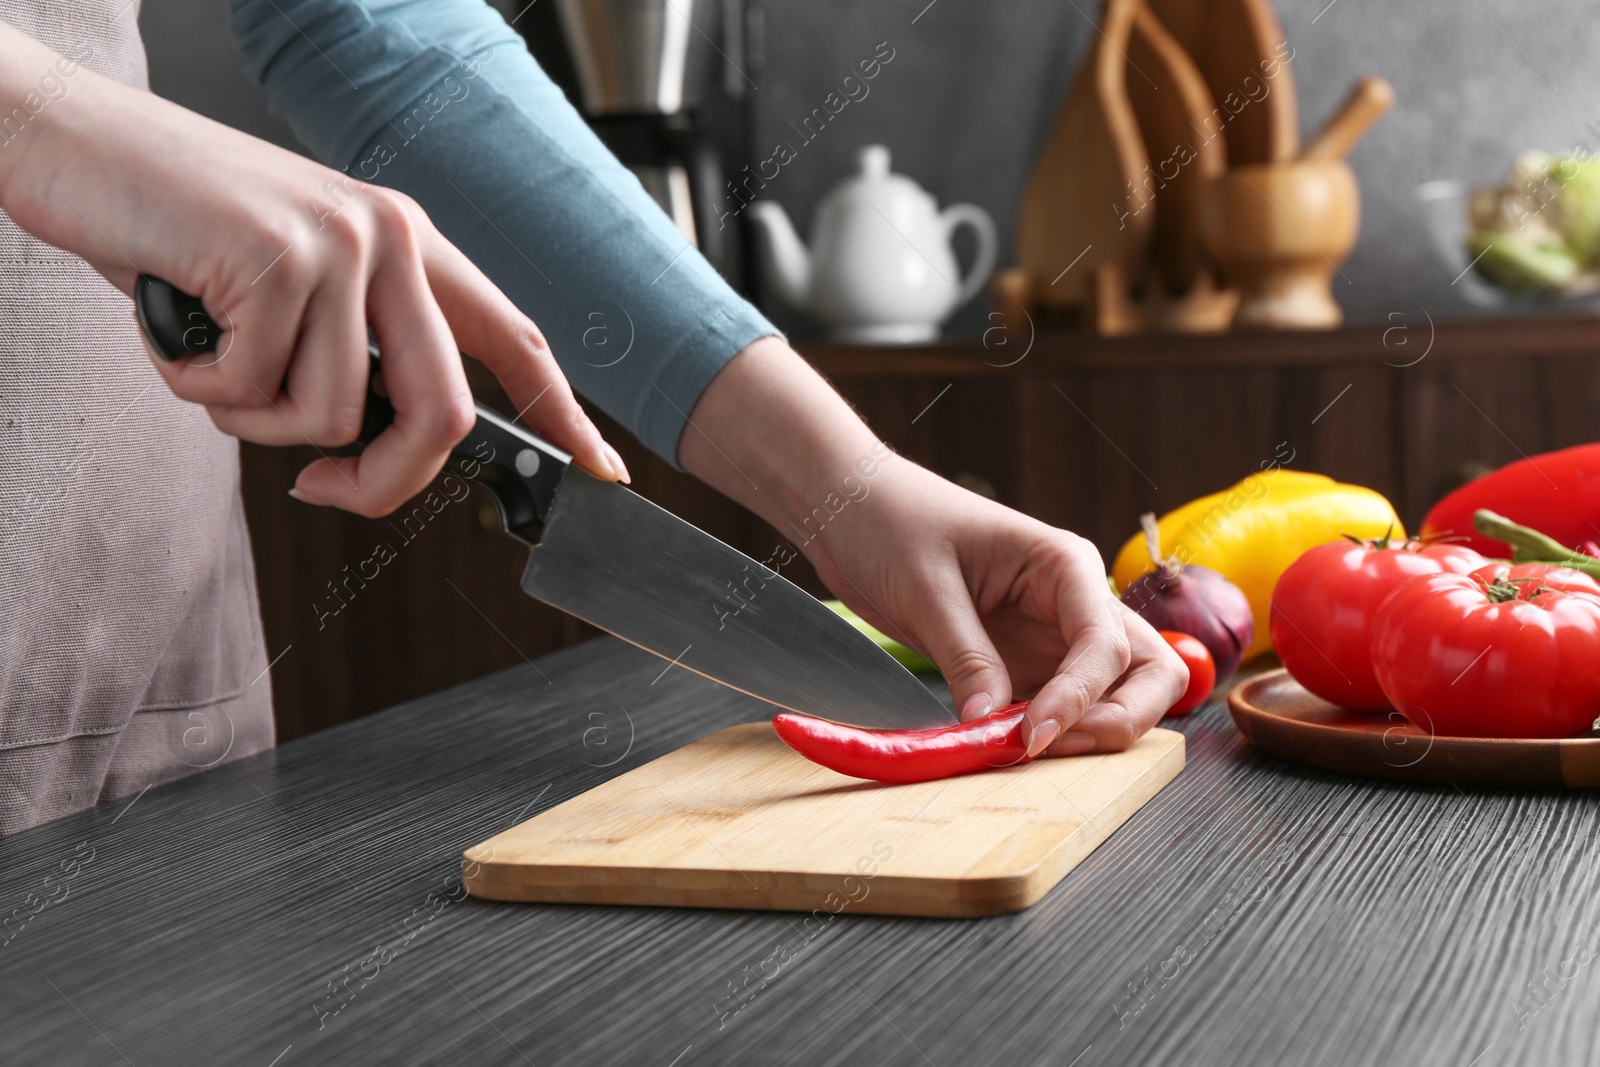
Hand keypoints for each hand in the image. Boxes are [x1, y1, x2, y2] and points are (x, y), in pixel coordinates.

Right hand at [0, 23, 625, 515]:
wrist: (73, 145)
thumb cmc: (177, 226)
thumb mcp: (292, 286)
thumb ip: (352, 350)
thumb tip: (380, 446)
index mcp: (408, 243)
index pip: (513, 338)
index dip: (562, 411)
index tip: (600, 467)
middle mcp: (389, 237)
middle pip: (442, 411)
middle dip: (383, 480)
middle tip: (324, 492)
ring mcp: (337, 244)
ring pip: (332, 416)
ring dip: (254, 418)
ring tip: (210, 352)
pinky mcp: (274, 258)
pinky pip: (252, 393)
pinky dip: (199, 387)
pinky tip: (177, 324)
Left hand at [680, 339, 1186, 756]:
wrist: (853, 509)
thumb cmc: (892, 523)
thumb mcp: (925, 590)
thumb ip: (965, 658)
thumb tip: (991, 726)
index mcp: (1066, 565)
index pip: (1106, 645)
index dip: (1079, 698)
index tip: (1030, 736)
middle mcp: (1076, 603)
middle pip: (1150, 673)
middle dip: (1117, 719)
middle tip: (1049, 745)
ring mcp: (1057, 637)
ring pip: (1121, 695)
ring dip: (1094, 731)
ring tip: (1026, 748)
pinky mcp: (1027, 664)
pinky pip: (1064, 709)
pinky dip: (1051, 734)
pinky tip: (1005, 744)